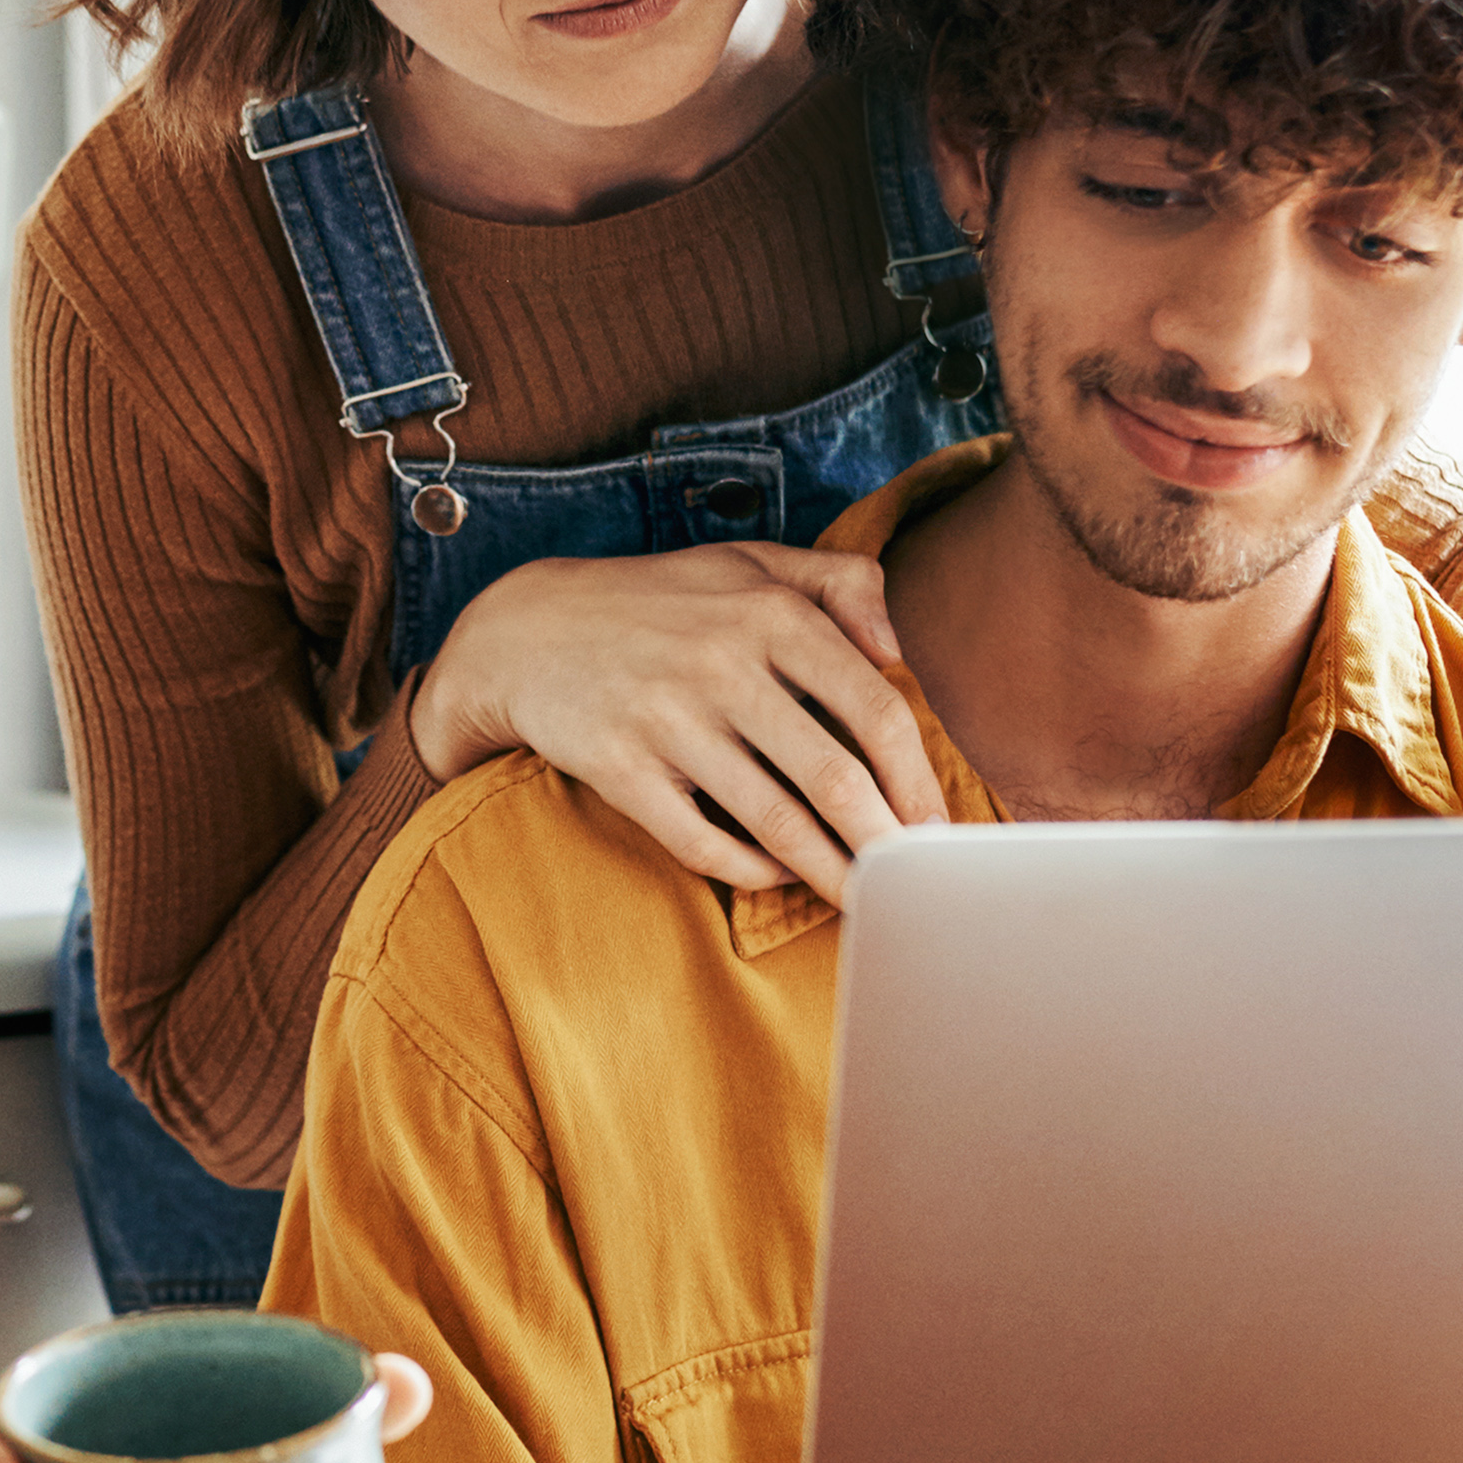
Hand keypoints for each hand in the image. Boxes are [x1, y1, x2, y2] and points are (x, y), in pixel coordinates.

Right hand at [408, 543, 947, 900]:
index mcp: (769, 613)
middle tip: (916, 880)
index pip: (874, 711)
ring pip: (776, 822)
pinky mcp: (621, 769)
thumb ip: (840, 583)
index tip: (937, 824)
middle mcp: (722, 665)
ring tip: (867, 898)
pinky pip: (704, 842)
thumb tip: (900, 651)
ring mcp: (668, 720)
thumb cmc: (660, 603)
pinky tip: (781, 875)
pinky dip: (753, 870)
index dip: (917, 780)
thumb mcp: (749, 563)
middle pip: (834, 778)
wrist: (525, 632)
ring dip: (832, 872)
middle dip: (888, 843)